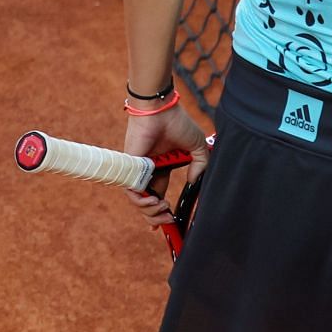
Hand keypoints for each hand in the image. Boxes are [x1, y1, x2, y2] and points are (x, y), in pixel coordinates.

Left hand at [121, 101, 209, 226]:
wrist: (161, 111)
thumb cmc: (177, 123)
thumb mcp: (197, 146)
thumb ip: (200, 164)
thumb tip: (193, 182)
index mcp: (162, 166)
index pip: (158, 193)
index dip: (161, 209)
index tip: (170, 220)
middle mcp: (148, 171)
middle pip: (147, 202)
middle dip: (156, 216)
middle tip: (167, 220)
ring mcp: (138, 171)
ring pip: (139, 201)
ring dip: (150, 212)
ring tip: (163, 210)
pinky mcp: (130, 169)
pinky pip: (132, 192)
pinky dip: (142, 201)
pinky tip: (155, 200)